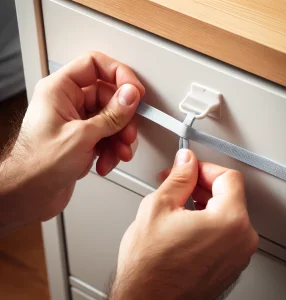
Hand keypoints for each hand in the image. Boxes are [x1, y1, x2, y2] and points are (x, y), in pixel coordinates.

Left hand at [0, 51, 143, 231]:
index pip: (94, 64)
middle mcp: (69, 102)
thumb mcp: (81, 137)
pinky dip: (112, 150)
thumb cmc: (38, 165)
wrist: (29, 195)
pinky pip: (107, 135)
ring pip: (111, 119)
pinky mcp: (84, 138)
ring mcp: (77, 121)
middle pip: (108, 96)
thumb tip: (130, 95)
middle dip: (123, 119)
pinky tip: (106, 162)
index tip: (135, 91)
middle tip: (128, 133)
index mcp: (60, 90)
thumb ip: (110, 115)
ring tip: (118, 153)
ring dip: (119, 138)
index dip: (119, 74)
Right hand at [110, 149, 257, 299]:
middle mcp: (240, 241)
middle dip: (201, 184)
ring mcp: (236, 256)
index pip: (228, 177)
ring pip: (225, 212)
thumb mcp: (159, 206)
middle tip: (178, 182)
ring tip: (177, 202)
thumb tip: (186, 161)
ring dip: (202, 201)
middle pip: (228, 194)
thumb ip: (178, 177)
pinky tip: (184, 220)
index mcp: (229, 222)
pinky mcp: (228, 265)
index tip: (189, 168)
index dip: (204, 167)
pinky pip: (224, 232)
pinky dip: (206, 220)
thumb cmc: (149, 265)